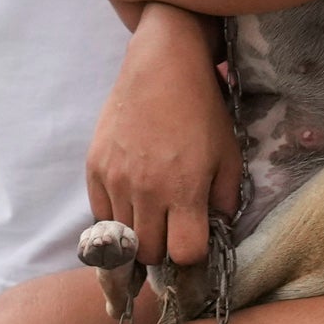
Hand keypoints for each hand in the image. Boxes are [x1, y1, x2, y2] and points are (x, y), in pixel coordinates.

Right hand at [87, 5, 242, 267]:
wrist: (161, 68)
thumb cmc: (201, 111)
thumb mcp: (229, 155)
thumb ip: (226, 200)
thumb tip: (216, 229)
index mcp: (184, 190)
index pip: (184, 254)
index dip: (192, 255)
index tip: (194, 244)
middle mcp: (147, 190)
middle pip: (148, 253)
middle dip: (163, 250)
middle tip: (171, 232)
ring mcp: (116, 179)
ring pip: (121, 238)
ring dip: (138, 235)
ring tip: (152, 216)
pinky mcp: (95, 167)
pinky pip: (100, 213)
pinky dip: (115, 216)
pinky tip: (131, 201)